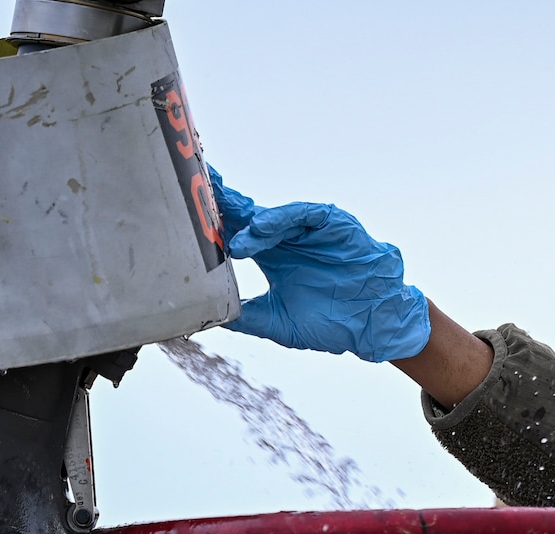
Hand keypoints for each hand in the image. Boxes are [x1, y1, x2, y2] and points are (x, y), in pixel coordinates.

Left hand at [209, 169, 431, 362]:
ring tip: (238, 243)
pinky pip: (303, 213)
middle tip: (192, 187)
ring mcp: (309, 228)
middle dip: (220, 199)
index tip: (181, 207)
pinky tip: (262, 229)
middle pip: (246, 211)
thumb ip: (246, 317)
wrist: (374, 324)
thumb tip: (209, 317)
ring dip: (251, 224)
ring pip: (272, 215)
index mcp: (271, 254)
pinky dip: (281, 219)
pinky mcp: (332, 223)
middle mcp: (285, 236)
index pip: (233, 228)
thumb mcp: (279, 324)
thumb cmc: (332, 323)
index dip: (209, 217)